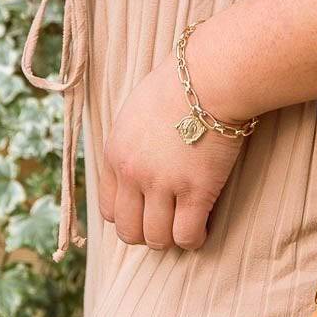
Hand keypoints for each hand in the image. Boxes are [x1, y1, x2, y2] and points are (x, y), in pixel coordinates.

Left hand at [99, 50, 249, 248]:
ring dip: (170, 238)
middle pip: (128, 231)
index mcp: (115, 153)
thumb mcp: (135, 111)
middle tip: (166, 224)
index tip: (145, 211)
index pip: (108, 209)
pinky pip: (186, 235)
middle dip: (146, 234)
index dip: (128, 216)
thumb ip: (130, 142)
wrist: (209, 78)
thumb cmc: (179, 85)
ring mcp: (162, 184)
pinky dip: (194, 238)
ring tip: (185, 226)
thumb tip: (139, 158)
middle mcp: (132, 173)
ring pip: (156, 238)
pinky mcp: (195, 190)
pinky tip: (203, 227)